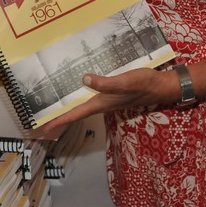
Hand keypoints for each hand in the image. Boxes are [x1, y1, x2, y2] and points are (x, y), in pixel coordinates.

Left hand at [41, 67, 176, 135]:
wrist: (162, 86)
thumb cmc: (143, 84)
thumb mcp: (125, 82)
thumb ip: (106, 83)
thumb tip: (84, 78)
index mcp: (102, 103)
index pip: (76, 113)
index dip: (60, 120)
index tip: (44, 128)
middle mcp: (103, 103)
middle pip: (78, 113)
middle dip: (62, 117)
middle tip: (45, 122)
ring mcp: (109, 99)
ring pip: (85, 105)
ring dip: (71, 109)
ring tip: (58, 108)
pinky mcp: (114, 93)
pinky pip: (93, 96)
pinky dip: (83, 96)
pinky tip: (81, 89)